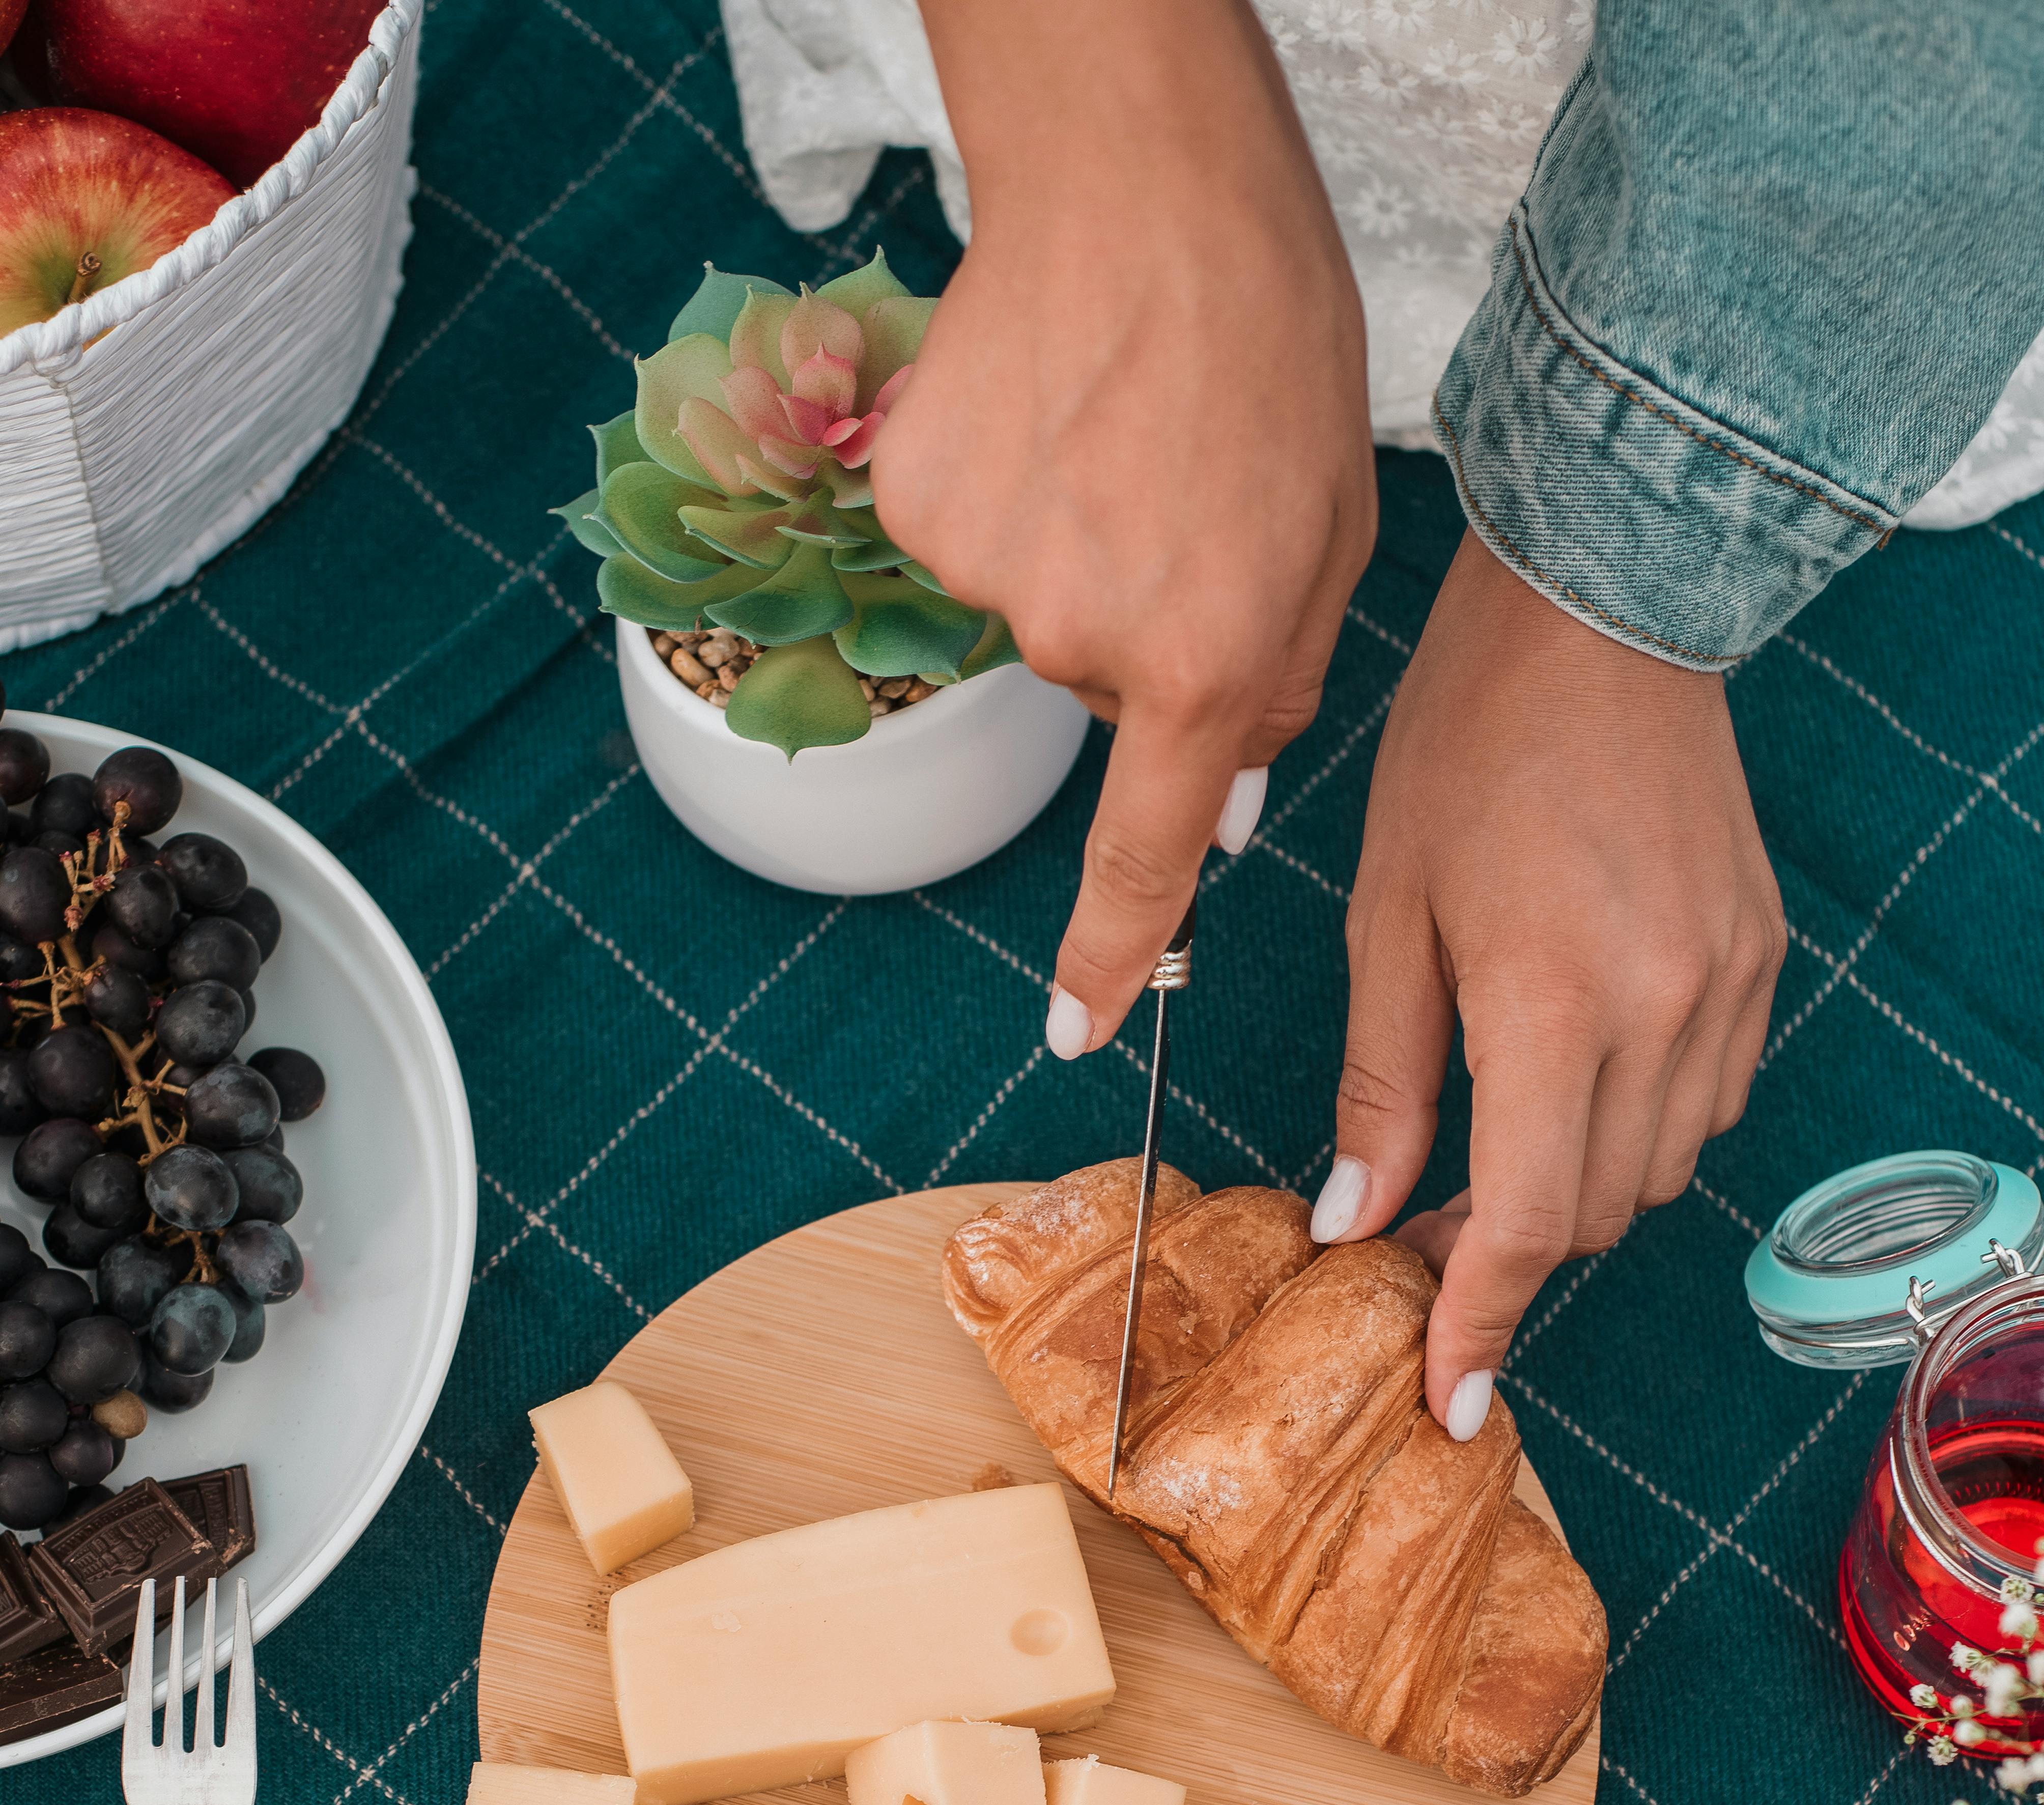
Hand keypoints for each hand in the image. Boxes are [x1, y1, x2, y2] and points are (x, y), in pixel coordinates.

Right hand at [875, 0, 1375, 1052]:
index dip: (1107, 954)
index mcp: (1207, 661)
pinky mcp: (918, 507)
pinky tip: (1050, 406)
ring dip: (1086, 549)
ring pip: (1043, 616)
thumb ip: (1280, 683)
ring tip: (1124, 426)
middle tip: (1189, 490)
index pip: (1147, 858)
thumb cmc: (1265, 332)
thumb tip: (1221, 810)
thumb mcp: (1330, 530)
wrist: (1140, 170)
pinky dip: (1012, 493)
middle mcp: (1085, 642)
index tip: (1073, 1030)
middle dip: (1152, 626)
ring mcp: (987, 575)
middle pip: (1111, 695)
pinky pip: (973, 546)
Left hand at [1313, 534, 1785, 1431]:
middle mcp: (1663, 1013)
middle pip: (1584, 1217)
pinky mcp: (1758, 961)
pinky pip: (1700, 1105)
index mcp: (1555, 1006)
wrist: (1601, 612)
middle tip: (1418, 1230)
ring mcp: (1725, 989)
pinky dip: (1631, 1126)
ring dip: (1567, 1190)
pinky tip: (1574, 1076)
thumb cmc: (1467, 746)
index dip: (1477, 1328)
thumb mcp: (1386, 918)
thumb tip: (1358, 1221)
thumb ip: (1383, 1084)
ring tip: (1490, 1145)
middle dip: (1502, 1253)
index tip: (1447, 1403)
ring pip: (1648, 1175)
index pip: (1521, 1226)